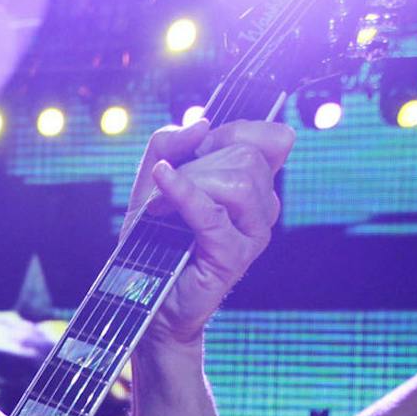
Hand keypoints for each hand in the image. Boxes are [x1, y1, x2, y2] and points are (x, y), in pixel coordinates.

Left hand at [126, 118, 293, 346]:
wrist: (143, 292)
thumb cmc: (153, 238)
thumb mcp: (153, 180)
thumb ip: (169, 144)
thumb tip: (199, 123)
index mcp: (253, 184)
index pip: (273, 139)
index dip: (237, 131)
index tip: (199, 148)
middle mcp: (262, 208)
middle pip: (246, 157)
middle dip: (198, 164)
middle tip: (165, 188)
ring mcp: (253, 233)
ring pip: (239, 181)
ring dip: (191, 183)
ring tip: (161, 207)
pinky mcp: (235, 256)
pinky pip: (213, 212)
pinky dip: (184, 193)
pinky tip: (162, 186)